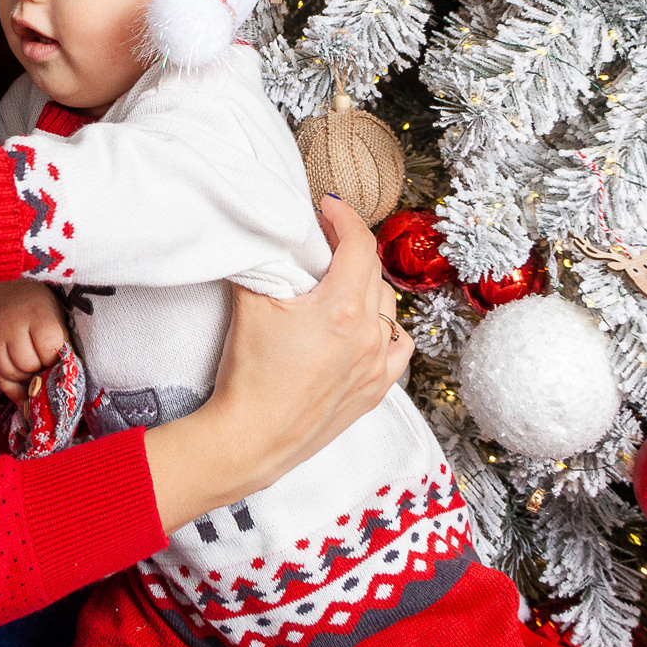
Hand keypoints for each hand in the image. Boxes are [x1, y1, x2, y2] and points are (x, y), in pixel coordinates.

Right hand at [0, 279, 67, 401]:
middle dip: (40, 368)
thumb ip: (62, 340)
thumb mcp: (54, 311)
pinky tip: (25, 393)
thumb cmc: (34, 300)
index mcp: (35, 314)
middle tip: (45, 362)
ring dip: (26, 377)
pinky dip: (13, 389)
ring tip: (33, 367)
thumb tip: (70, 370)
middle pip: (28, 365)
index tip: (58, 355)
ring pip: (12, 374)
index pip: (49, 349)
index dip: (55, 357)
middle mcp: (11, 327)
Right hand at [143, 195, 409, 531]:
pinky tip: (369, 325)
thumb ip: (264, 263)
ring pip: (387, 307)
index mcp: (343, 308)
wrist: (249, 439)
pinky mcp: (374, 390)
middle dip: (349, 248)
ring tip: (339, 281)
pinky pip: (398, 347)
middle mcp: (370, 335)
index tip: (327, 207)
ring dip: (366, 285)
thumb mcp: (249, 304)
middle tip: (322, 240)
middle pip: (373, 271)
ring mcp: (376, 365)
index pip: (359, 244)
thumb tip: (266, 237)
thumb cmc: (248, 376)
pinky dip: (387, 328)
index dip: (344, 217)